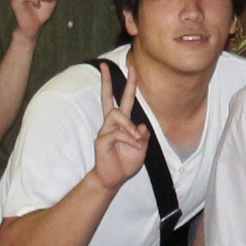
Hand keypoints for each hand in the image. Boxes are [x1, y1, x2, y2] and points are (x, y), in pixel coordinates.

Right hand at [86, 64, 149, 191]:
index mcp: (122, 123)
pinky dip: (129, 139)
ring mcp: (105, 131)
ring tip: (137, 140)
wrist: (113, 178)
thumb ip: (143, 136)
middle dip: (107, 81)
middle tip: (105, 66)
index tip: (131, 67)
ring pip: (117, 115)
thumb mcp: (142, 148)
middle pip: (108, 98)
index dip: (128, 84)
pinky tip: (134, 146)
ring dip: (130, 126)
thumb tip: (141, 126)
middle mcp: (111, 123)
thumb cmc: (126, 162)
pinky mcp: (102, 140)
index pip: (124, 99)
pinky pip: (117, 133)